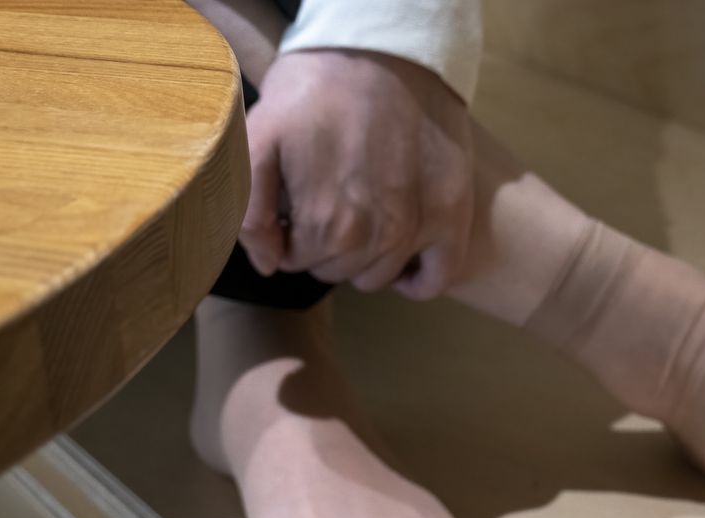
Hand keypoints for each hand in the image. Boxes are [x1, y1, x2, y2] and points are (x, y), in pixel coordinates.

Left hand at [240, 48, 472, 298]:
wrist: (386, 50)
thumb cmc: (317, 88)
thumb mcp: (260, 135)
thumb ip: (251, 208)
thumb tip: (268, 263)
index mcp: (327, 224)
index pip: (298, 261)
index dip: (289, 236)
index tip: (295, 207)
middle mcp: (379, 235)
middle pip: (339, 270)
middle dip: (325, 246)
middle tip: (327, 202)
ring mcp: (421, 227)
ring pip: (381, 276)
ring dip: (366, 259)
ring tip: (361, 218)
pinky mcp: (454, 214)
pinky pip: (438, 275)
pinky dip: (418, 279)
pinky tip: (404, 259)